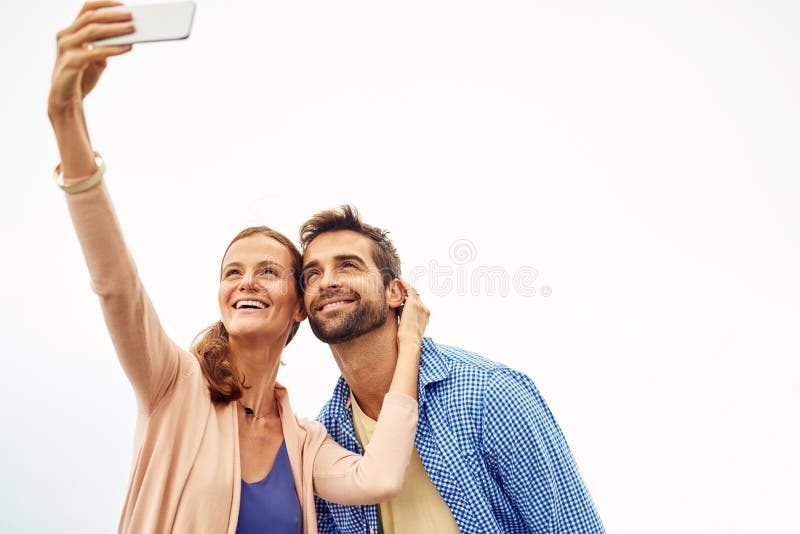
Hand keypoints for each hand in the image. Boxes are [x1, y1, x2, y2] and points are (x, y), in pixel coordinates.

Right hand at [48, 1, 133, 116]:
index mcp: (70, 32)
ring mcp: (66, 48)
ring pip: (92, 30)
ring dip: (115, 28)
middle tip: (132, 16)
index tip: (123, 5)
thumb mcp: (96, 59)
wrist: (66, 101)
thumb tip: (127, 37)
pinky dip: (114, 48)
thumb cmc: (81, 78)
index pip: (87, 9)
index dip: (104, 4)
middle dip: (113, 15)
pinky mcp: (71, 62)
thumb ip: (106, 46)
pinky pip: (96, 51)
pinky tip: (128, 48)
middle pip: (90, 17)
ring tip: (132, 29)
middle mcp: (65, 36)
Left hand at [396, 279, 428, 349]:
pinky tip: (399, 279)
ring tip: (397, 283)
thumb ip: (405, 316)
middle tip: (399, 287)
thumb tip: (397, 308)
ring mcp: (421, 306)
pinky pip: (410, 290)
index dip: (411, 300)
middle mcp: (425, 310)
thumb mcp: (408, 326)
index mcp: (426, 316)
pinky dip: (405, 284)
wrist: (410, 342)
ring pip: (413, 293)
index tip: (404, 297)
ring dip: (405, 288)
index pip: (419, 305)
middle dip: (408, 293)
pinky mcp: (414, 303)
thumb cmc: (407, 339)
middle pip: (416, 298)